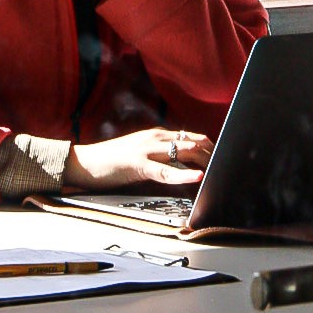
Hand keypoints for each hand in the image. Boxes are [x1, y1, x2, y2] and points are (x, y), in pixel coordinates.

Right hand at [63, 125, 212, 190]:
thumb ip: (160, 157)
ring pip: (183, 152)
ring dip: (205, 161)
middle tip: (228, 166)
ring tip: (221, 170)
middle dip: (213, 154)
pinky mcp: (137, 165)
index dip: (210, 146)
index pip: (191, 136)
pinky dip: (183, 174)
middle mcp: (154, 138)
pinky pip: (165, 170)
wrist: (84, 163)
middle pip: (193, 142)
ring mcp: (146, 150)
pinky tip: (197, 177)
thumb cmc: (111, 163)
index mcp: (156, 135)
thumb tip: (183, 168)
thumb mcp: (140, 156)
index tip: (224, 156)